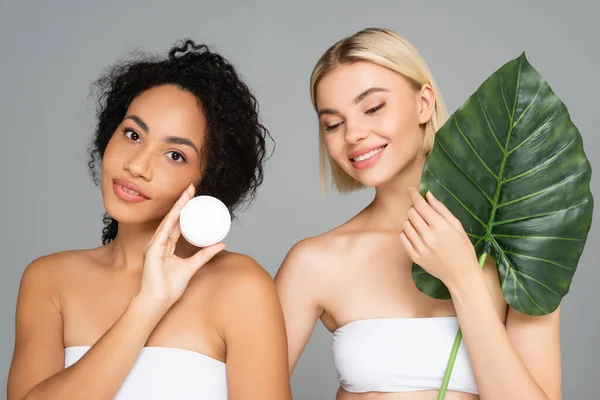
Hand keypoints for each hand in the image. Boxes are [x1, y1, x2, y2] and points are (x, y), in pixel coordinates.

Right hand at [138, 183, 225, 310]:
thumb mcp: (192, 266)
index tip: (194, 196)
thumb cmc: (170, 286)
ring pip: (168, 221)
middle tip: (192, 187)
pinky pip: (163, 232)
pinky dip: (171, 221)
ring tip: (188, 193)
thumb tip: (221, 244)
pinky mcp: (153, 251)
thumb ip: (205, 255)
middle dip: (183, 202)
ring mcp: (155, 245)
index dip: (185, 208)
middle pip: (172, 217)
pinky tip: (177, 211)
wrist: (158, 301)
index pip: (177, 221)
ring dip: (178, 206)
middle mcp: (160, 242)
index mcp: (167, 244)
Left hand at [399, 186, 478, 287]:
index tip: (410, 190)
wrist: (461, 274)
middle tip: (423, 213)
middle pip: (411, 213)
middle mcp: (428, 237)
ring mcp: (420, 248)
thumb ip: (441, 210)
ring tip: (422, 226)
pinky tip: (417, 235)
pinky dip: (407, 233)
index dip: (414, 195)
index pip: (421, 205)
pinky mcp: (414, 257)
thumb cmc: (463, 249)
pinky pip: (403, 238)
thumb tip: (428, 195)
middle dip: (415, 209)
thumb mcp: (457, 226)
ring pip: (405, 225)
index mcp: (441, 227)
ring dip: (411, 221)